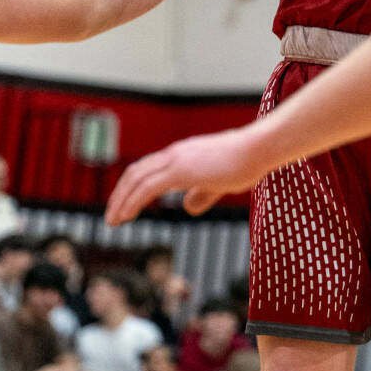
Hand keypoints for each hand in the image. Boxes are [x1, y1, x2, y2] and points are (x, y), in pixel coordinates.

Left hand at [106, 127, 266, 224]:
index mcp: (182, 155)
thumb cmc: (246, 164)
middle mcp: (174, 154)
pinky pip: (148, 187)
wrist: (258, 150)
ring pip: (136, 179)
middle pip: (135, 172)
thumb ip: (202, 194)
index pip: (147, 169)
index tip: (124, 205)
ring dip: (121, 200)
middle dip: (120, 195)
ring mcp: (176, 160)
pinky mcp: (180, 170)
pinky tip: (126, 216)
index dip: (132, 187)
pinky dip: (132, 201)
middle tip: (112, 217)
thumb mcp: (219, 183)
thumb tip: (187, 208)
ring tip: (114, 221)